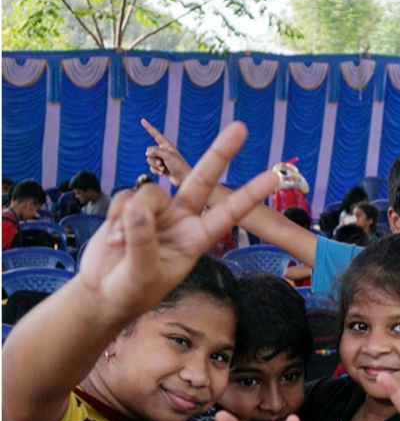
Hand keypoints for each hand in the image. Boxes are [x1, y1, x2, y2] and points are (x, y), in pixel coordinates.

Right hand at [78, 122, 276, 321]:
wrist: (105, 292)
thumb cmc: (133, 290)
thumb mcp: (144, 274)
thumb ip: (144, 242)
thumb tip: (139, 207)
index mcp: (197, 238)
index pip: (228, 213)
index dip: (249, 195)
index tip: (272, 177)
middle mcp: (182, 219)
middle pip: (202, 180)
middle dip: (220, 153)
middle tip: (241, 127)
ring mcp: (158, 211)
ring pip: (150, 193)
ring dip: (132, 218)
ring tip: (122, 246)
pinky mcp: (132, 206)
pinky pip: (126, 198)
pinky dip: (116, 218)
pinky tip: (113, 240)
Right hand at [142, 118, 191, 187]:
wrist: (184, 179)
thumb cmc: (179, 166)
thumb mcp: (168, 156)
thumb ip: (156, 151)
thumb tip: (147, 152)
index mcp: (167, 145)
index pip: (155, 134)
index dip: (149, 127)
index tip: (142, 120)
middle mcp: (163, 151)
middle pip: (149, 151)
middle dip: (153, 158)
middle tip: (162, 163)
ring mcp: (161, 159)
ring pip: (149, 160)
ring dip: (155, 166)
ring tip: (164, 169)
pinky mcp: (160, 167)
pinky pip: (151, 167)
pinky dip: (156, 171)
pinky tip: (163, 174)